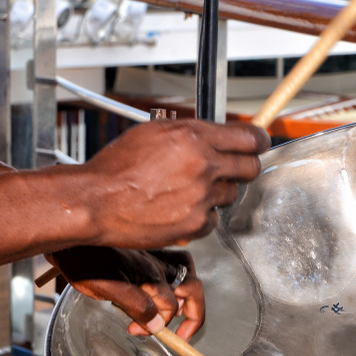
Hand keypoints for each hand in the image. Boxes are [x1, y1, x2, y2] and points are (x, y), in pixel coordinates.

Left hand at [48, 246, 204, 339]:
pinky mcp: (145, 251)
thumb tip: (158, 325)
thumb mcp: (105, 289)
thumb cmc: (81, 262)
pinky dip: (179, 272)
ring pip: (187, 271)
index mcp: (148, 274)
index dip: (159, 325)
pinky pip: (174, 258)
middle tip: (181, 335)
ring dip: (189, 292)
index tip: (138, 331)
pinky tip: (168, 283)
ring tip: (180, 309)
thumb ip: (135, 305)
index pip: (170, 306)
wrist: (69, 239)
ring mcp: (153, 255)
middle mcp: (156, 263)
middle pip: (190, 289)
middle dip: (192, 314)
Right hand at [61, 119, 269, 248]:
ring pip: (230, 194)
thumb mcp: (152, 133)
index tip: (258, 143)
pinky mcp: (195, 223)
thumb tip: (213, 133)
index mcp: (194, 138)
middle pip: (250, 167)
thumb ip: (189, 132)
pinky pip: (213, 219)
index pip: (249, 137)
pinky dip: (201, 216)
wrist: (97, 201)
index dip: (258, 141)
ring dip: (216, 193)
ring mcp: (201, 197)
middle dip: (243, 167)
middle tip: (230, 169)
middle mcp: (203, 166)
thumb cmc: (116, 168)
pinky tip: (179, 209)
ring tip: (188, 190)